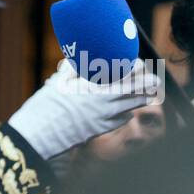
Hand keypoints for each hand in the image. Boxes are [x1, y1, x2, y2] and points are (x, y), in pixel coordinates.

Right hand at [8, 56, 160, 158]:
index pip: (122, 73)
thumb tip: (76, 58)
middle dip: (146, 85)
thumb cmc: (44, 106)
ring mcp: (102, 117)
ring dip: (141, 100)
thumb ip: (71, 69)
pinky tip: (127, 112)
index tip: (139, 65)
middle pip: (133, 91)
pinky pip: (120, 121)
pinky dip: (126, 115)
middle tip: (155, 82)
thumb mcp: (57, 83)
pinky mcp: (99, 130)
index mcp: (93, 85)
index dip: (135, 68)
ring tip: (149, 96)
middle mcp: (102, 101)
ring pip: (131, 107)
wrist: (39, 135)